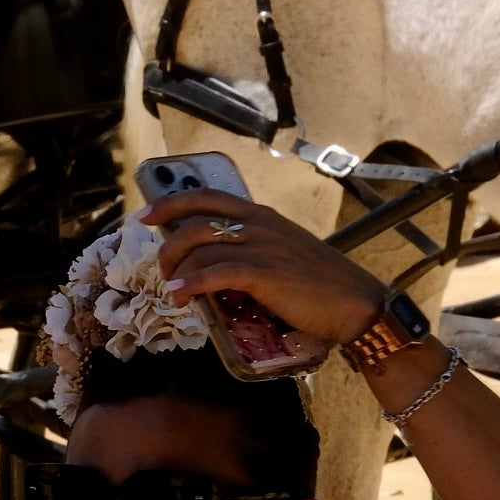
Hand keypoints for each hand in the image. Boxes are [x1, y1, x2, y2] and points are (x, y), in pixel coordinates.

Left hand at [141, 188, 388, 347]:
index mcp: (261, 215)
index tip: (146, 215)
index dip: (171, 202)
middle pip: (194, 221)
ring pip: (199, 246)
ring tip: (171, 290)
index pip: (207, 196)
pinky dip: (190, 285)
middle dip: (168, 245)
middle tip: (161, 269)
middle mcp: (258, 223)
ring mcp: (261, 246)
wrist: (352, 302)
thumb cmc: (318, 284)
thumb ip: (251, 252)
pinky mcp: (263, 272)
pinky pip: (214, 273)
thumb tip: (215, 268)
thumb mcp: (282, 254)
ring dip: (176, 269)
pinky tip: (179, 297)